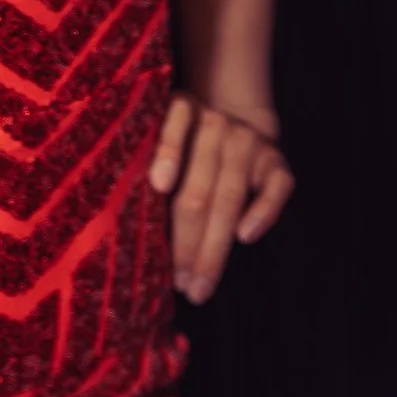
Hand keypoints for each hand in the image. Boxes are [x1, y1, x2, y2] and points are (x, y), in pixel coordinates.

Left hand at [150, 94, 293, 303]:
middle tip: (178, 284)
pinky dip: (262, 212)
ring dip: (214, 246)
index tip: (158, 186)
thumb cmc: (182, 146)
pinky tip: (245, 237)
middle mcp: (217, 124)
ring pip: (231, 198)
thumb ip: (144, 164)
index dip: (168, 154)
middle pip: (199, 189)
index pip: (175, 125)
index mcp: (183, 111)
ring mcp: (249, 142)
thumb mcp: (158, 137)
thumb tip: (120, 218)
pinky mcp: (275, 160)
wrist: (234, 120)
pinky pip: (276, 188)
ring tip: (200, 284)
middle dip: (186, 242)